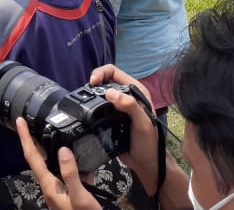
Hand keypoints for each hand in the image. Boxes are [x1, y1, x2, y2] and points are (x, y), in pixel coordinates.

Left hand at [17, 120, 99, 209]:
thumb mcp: (80, 198)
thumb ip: (71, 174)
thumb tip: (62, 150)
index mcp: (49, 186)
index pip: (32, 156)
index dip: (25, 137)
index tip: (19, 121)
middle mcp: (51, 187)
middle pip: (38, 158)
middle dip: (35, 139)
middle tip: (32, 121)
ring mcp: (60, 190)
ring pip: (53, 164)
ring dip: (52, 149)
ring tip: (55, 133)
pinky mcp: (69, 194)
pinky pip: (68, 173)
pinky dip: (72, 162)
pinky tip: (82, 158)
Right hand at [86, 65, 160, 192]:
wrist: (145, 163)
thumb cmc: (148, 143)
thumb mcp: (142, 123)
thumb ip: (130, 106)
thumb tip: (109, 93)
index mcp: (136, 90)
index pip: (113, 72)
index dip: (100, 73)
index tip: (91, 83)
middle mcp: (126, 95)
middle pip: (104, 80)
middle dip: (94, 83)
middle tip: (86, 94)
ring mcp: (118, 106)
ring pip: (100, 93)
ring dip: (91, 95)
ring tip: (85, 103)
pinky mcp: (110, 116)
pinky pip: (98, 106)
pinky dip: (92, 106)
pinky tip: (88, 112)